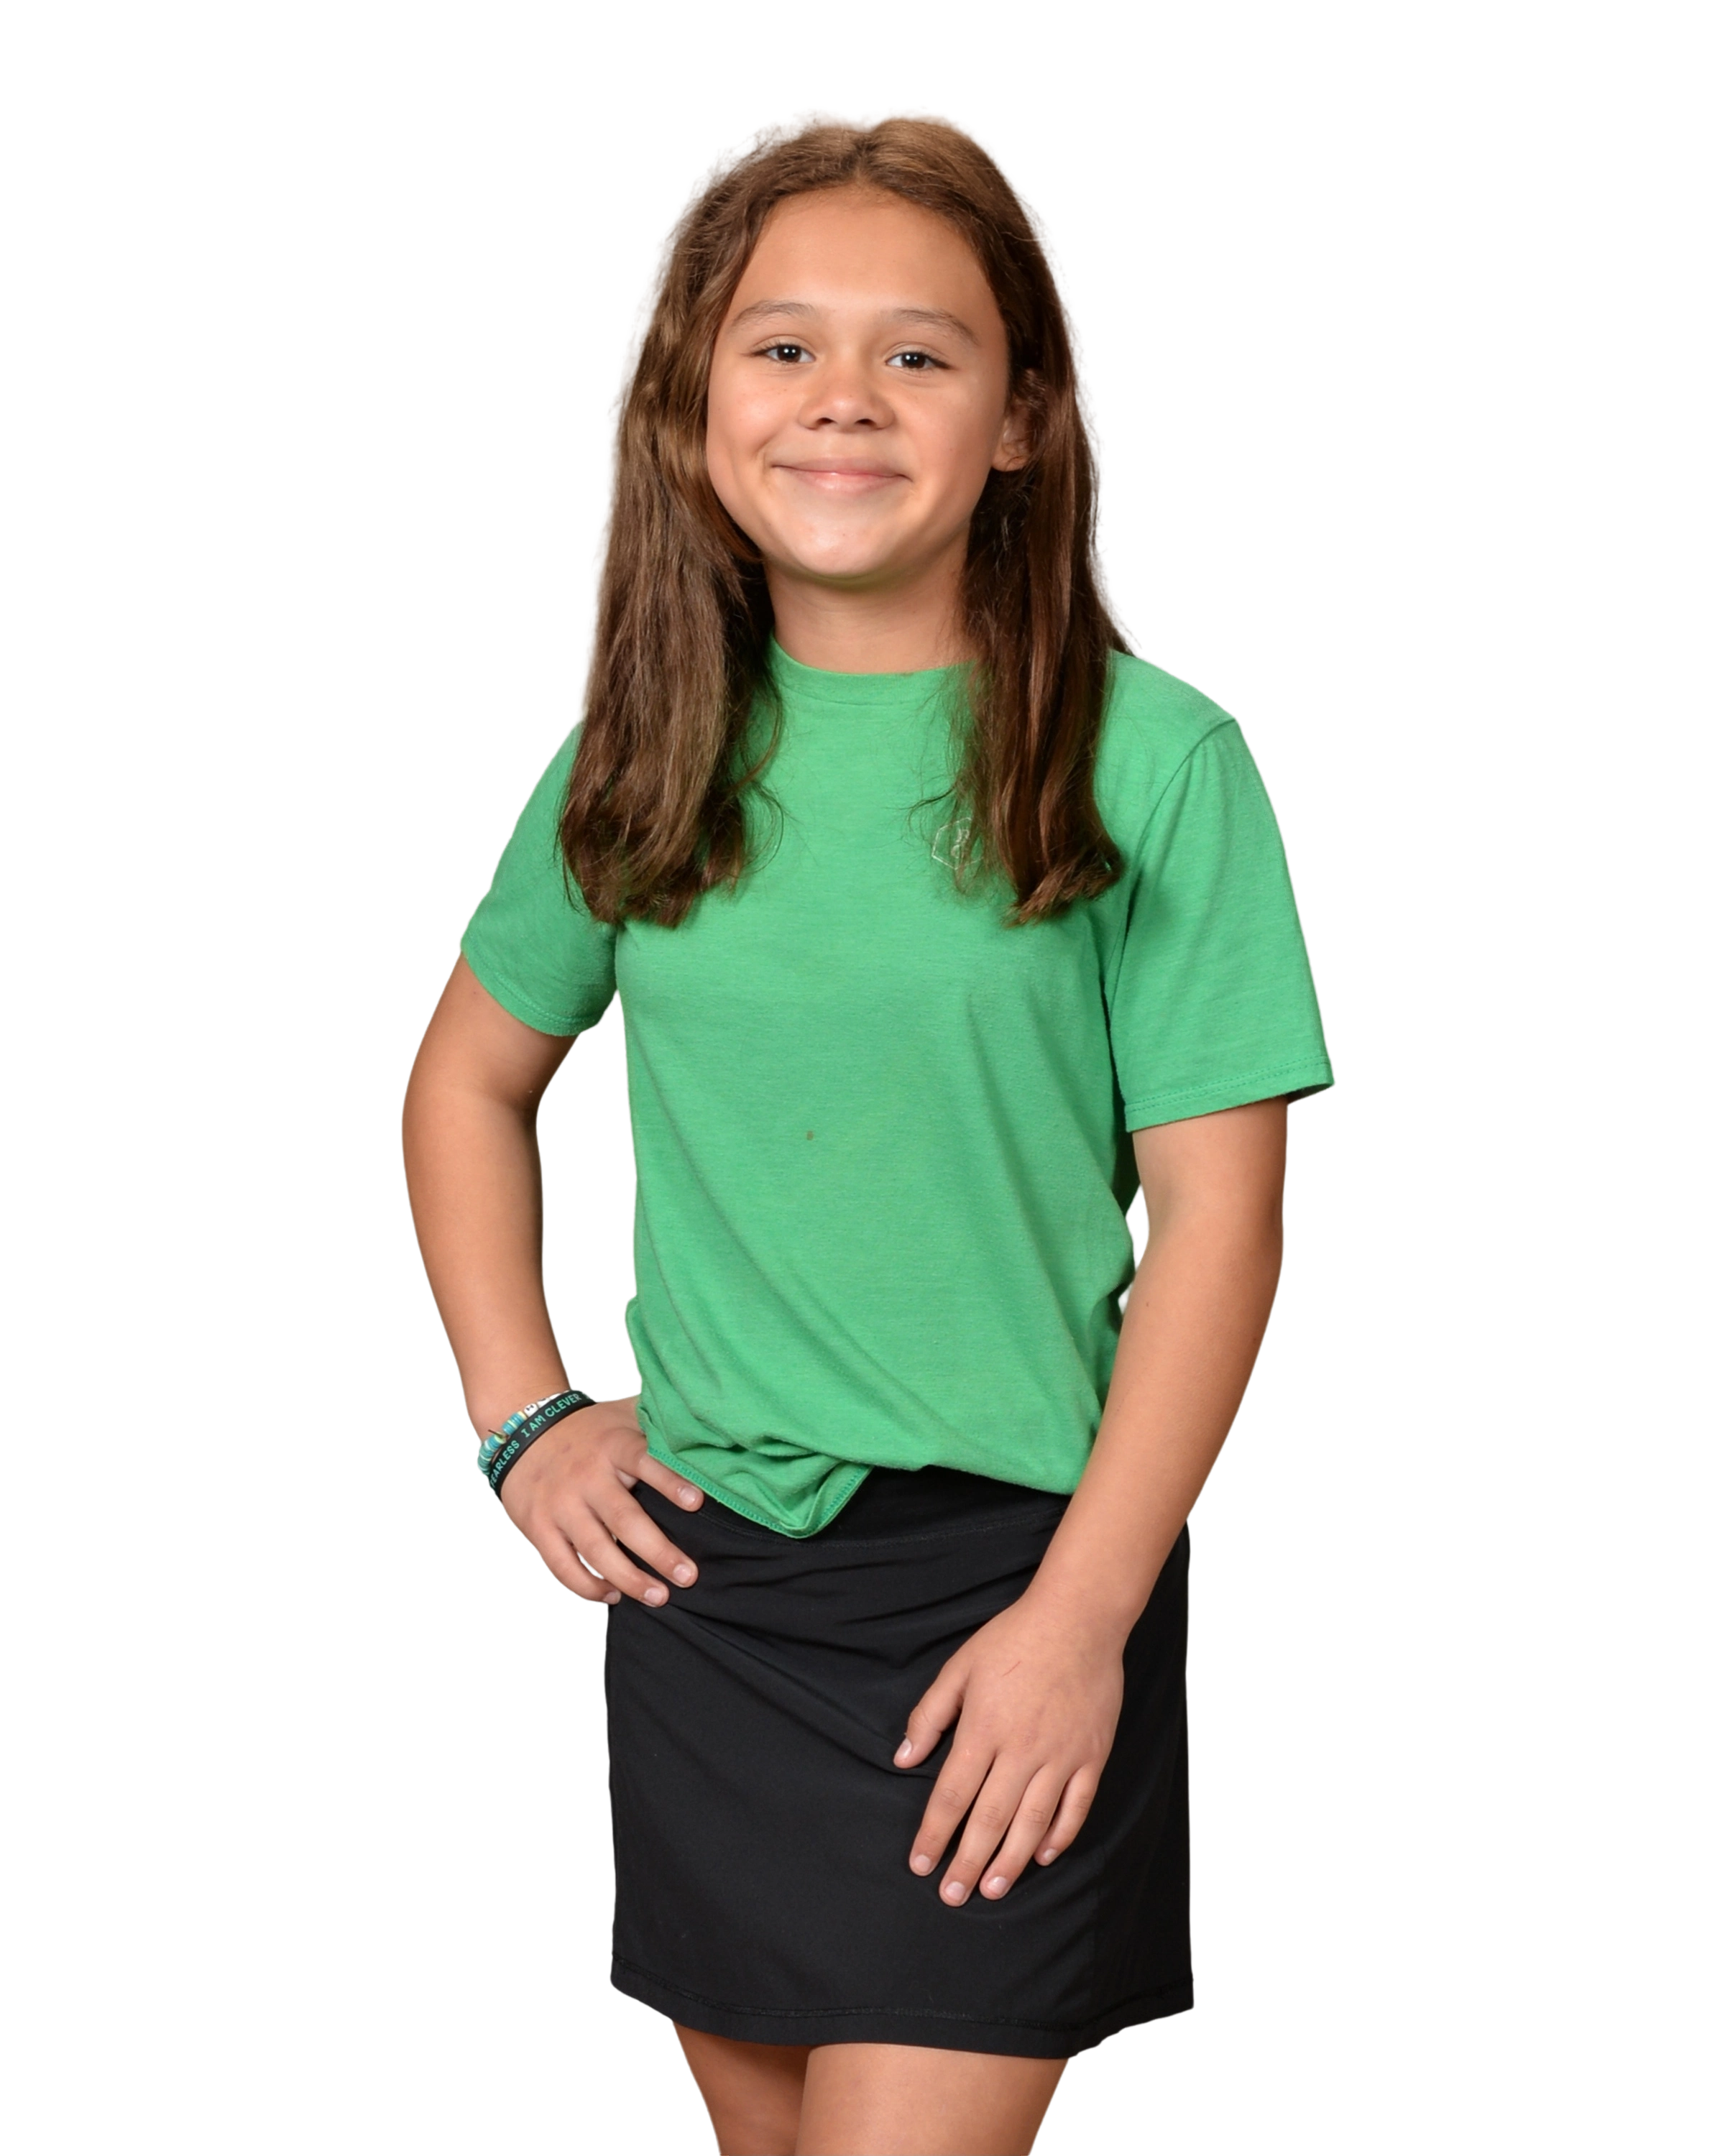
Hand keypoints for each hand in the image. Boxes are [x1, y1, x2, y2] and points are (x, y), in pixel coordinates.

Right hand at [496, 1395, 705, 1608]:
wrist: (523, 1429)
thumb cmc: (589, 1429)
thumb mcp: (623, 1413)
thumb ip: (660, 1419)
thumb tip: (711, 1418)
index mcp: (612, 1446)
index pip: (644, 1461)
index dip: (671, 1482)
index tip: (697, 1503)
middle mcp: (586, 1476)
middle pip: (624, 1519)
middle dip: (658, 1551)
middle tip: (688, 1576)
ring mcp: (560, 1505)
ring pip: (595, 1550)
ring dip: (628, 1578)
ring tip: (659, 1597)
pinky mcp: (538, 1527)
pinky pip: (562, 1565)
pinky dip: (587, 1585)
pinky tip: (613, 1594)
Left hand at [894, 1590, 1124, 1905]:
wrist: (1078, 1619)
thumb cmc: (1013, 1639)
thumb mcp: (960, 1667)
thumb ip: (930, 1715)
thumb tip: (904, 1759)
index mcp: (983, 1728)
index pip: (952, 1795)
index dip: (934, 1834)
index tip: (920, 1865)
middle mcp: (1022, 1750)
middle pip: (989, 1819)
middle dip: (967, 1862)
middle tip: (952, 1896)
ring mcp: (1061, 1756)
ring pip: (1032, 1822)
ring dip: (1010, 1861)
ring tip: (993, 1890)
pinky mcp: (1092, 1756)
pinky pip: (1075, 1807)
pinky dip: (1059, 1836)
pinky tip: (1042, 1856)